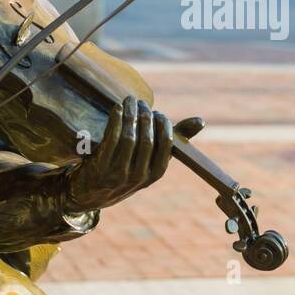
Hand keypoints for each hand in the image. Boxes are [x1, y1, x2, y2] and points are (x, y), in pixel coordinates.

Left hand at [66, 97, 172, 211]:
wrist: (92, 193)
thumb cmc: (128, 169)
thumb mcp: (150, 160)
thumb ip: (173, 140)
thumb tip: (202, 121)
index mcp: (154, 174)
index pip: (166, 145)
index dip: (163, 125)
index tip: (158, 113)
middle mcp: (138, 177)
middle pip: (147, 139)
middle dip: (145, 116)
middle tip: (141, 102)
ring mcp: (118, 174)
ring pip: (129, 137)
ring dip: (130, 114)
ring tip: (129, 100)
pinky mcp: (100, 167)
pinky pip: (111, 139)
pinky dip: (115, 120)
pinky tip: (117, 109)